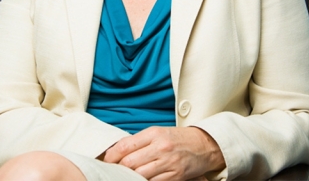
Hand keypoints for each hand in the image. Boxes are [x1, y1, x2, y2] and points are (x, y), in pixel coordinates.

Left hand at [103, 126, 224, 180]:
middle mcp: (160, 147)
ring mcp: (168, 163)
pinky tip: (141, 180)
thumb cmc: (177, 138)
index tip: (106, 160)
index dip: (112, 155)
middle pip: (130, 163)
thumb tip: (117, 151)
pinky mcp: (175, 177)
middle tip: (113, 171)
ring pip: (140, 176)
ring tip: (125, 177)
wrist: (202, 145)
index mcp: (154, 133)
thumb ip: (139, 141)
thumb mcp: (157, 133)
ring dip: (130, 178)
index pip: (126, 145)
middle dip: (119, 169)